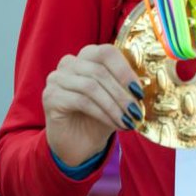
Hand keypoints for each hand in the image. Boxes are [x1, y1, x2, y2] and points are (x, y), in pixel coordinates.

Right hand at [42, 43, 143, 166]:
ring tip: (128, 120)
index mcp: (87, 55)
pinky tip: (114, 124)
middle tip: (136, 111)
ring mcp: (57, 78)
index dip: (125, 71)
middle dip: (121, 93)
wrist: (78, 143)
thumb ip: (127, 86)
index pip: (107, 52)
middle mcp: (69, 62)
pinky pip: (81, 101)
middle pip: (99, 70)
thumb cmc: (100, 116)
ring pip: (91, 86)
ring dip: (114, 105)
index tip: (139, 92)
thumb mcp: (117, 98)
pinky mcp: (50, 96)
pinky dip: (102, 113)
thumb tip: (145, 83)